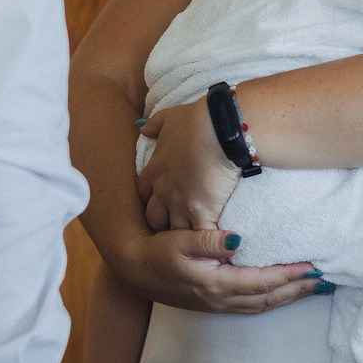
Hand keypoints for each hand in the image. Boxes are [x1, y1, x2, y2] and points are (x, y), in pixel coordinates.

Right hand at [107, 227, 319, 314]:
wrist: (134, 269)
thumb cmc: (157, 252)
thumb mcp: (179, 241)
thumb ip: (209, 241)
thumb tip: (239, 239)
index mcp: (217, 284)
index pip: (264, 281)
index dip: (291, 275)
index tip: (314, 266)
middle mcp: (221, 299)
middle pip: (269, 298)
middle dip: (298, 290)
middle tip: (325, 281)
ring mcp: (218, 305)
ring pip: (262, 305)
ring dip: (288, 297)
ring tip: (311, 288)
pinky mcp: (214, 304)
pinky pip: (251, 306)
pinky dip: (271, 300)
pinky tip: (280, 293)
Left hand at [135, 101, 242, 230]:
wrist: (220, 130)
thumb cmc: (197, 121)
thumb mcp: (170, 117)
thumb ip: (154, 125)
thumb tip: (142, 128)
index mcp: (155, 170)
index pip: (144, 193)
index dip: (152, 198)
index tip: (162, 199)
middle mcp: (163, 192)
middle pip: (154, 218)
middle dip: (163, 223)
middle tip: (178, 224)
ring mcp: (180, 205)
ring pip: (174, 232)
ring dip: (185, 235)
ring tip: (197, 240)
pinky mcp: (201, 214)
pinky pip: (199, 237)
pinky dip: (206, 242)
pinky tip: (215, 245)